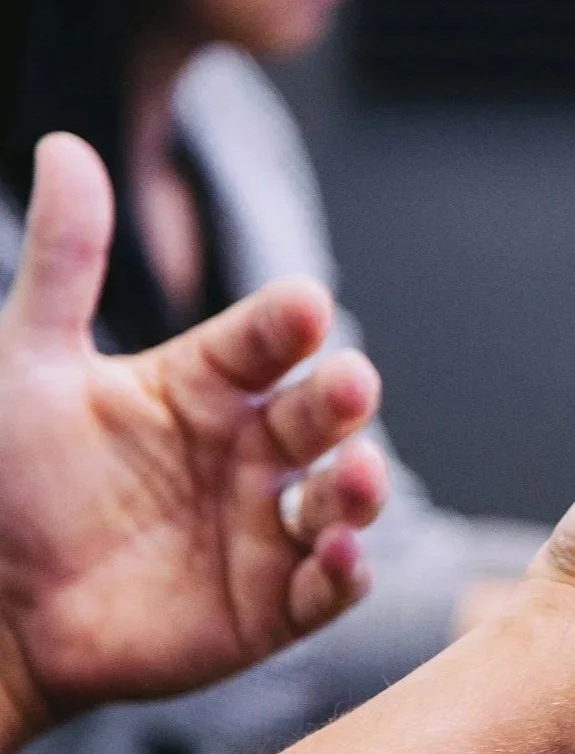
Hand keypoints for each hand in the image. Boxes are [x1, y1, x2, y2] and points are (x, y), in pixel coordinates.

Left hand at [0, 134, 388, 749]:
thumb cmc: (9, 486)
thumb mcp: (30, 366)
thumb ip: (67, 264)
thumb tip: (66, 147)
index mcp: (205, 387)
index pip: (264, 342)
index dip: (286, 325)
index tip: (303, 307)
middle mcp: (249, 452)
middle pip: (318, 415)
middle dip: (341, 399)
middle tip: (348, 385)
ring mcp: (267, 529)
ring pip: (341, 498)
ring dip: (360, 487)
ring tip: (355, 476)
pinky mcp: (273, 605)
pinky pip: (326, 587)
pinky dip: (343, 572)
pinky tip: (337, 554)